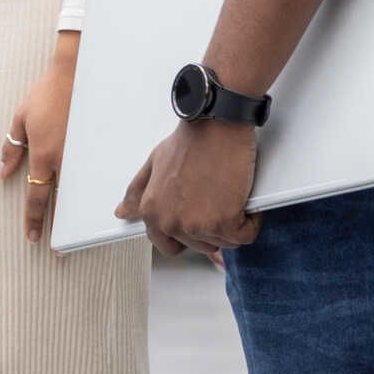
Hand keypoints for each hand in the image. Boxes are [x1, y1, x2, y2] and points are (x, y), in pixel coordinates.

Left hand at [0, 34, 78, 244]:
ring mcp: (81, 155)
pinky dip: (88, 190)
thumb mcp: (20, 119)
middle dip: (56, 225)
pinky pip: (89, 175)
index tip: (32, 236)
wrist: (75, 74)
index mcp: (44, 154)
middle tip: (55, 250)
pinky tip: (90, 201)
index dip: (33, 218)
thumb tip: (3, 173)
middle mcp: (64, 160)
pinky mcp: (93, 147)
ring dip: (73, 212)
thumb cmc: (45, 94)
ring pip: (77, 191)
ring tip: (73, 232)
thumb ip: (11, 148)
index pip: (36, 195)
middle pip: (60, 200)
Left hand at [115, 120, 262, 257]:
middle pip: (200, 246)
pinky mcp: (224, 222)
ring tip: (227, 194)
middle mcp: (171, 222)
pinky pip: (244, 236)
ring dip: (232, 224)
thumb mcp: (155, 164)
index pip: (166, 245)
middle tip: (216, 200)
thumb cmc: (189, 143)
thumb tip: (122, 212)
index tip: (197, 224)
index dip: (186, 237)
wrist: (215, 128)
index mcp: (152, 211)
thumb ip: (138, 192)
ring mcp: (197, 225)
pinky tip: (243, 200)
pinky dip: (250, 221)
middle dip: (212, 227)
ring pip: (223, 242)